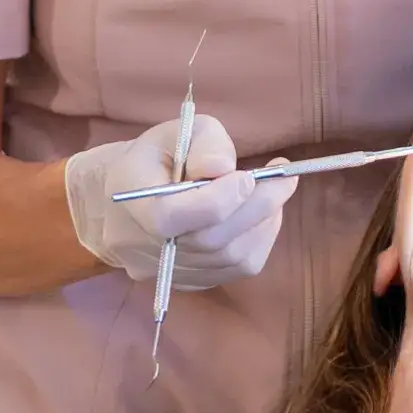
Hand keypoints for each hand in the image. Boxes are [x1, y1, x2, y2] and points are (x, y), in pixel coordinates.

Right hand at [64, 117, 298, 289]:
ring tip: (274, 193)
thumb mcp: (180, 130)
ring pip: (229, 259)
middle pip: (208, 240)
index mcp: (128, 198)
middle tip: (284, 180)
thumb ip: (205, 143)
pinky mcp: (187, 282)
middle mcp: (139, 245)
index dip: (218, 199)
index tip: (249, 176)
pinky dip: (259, 240)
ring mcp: (163, 271)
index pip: (172, 216)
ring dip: (263, 223)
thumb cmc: (161, 155)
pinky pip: (235, 270)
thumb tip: (223, 169)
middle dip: (257, 207)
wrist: (131, 194)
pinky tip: (261, 216)